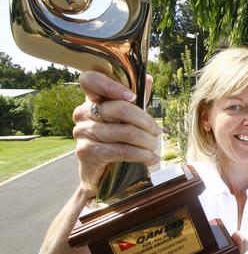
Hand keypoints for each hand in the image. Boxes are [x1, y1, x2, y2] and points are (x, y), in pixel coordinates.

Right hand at [72, 71, 161, 197]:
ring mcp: (82, 132)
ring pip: (125, 132)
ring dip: (147, 141)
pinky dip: (142, 155)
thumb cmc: (117, 142)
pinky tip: (151, 158)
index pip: (91, 80)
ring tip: (155, 147)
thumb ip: (136, 100)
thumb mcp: (127, 120)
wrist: (101, 175)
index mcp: (92, 100)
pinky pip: (121, 150)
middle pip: (120, 109)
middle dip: (146, 122)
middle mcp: (83, 113)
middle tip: (158, 132)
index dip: (111, 85)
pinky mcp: (86, 151)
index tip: (133, 97)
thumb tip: (148, 78)